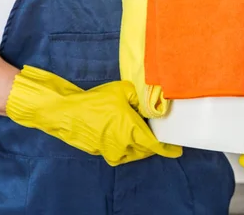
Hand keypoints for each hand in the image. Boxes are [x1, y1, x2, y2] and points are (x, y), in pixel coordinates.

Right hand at [6, 66, 181, 165]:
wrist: (67, 112)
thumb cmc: (95, 100)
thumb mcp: (122, 90)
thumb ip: (139, 96)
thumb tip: (149, 102)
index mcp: (132, 130)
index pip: (155, 145)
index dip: (167, 149)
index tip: (176, 150)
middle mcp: (123, 144)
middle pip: (145, 150)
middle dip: (152, 144)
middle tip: (156, 134)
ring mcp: (111, 150)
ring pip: (132, 154)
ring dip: (138, 147)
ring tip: (139, 135)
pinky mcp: (100, 152)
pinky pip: (119, 153)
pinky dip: (124, 148)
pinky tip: (122, 136)